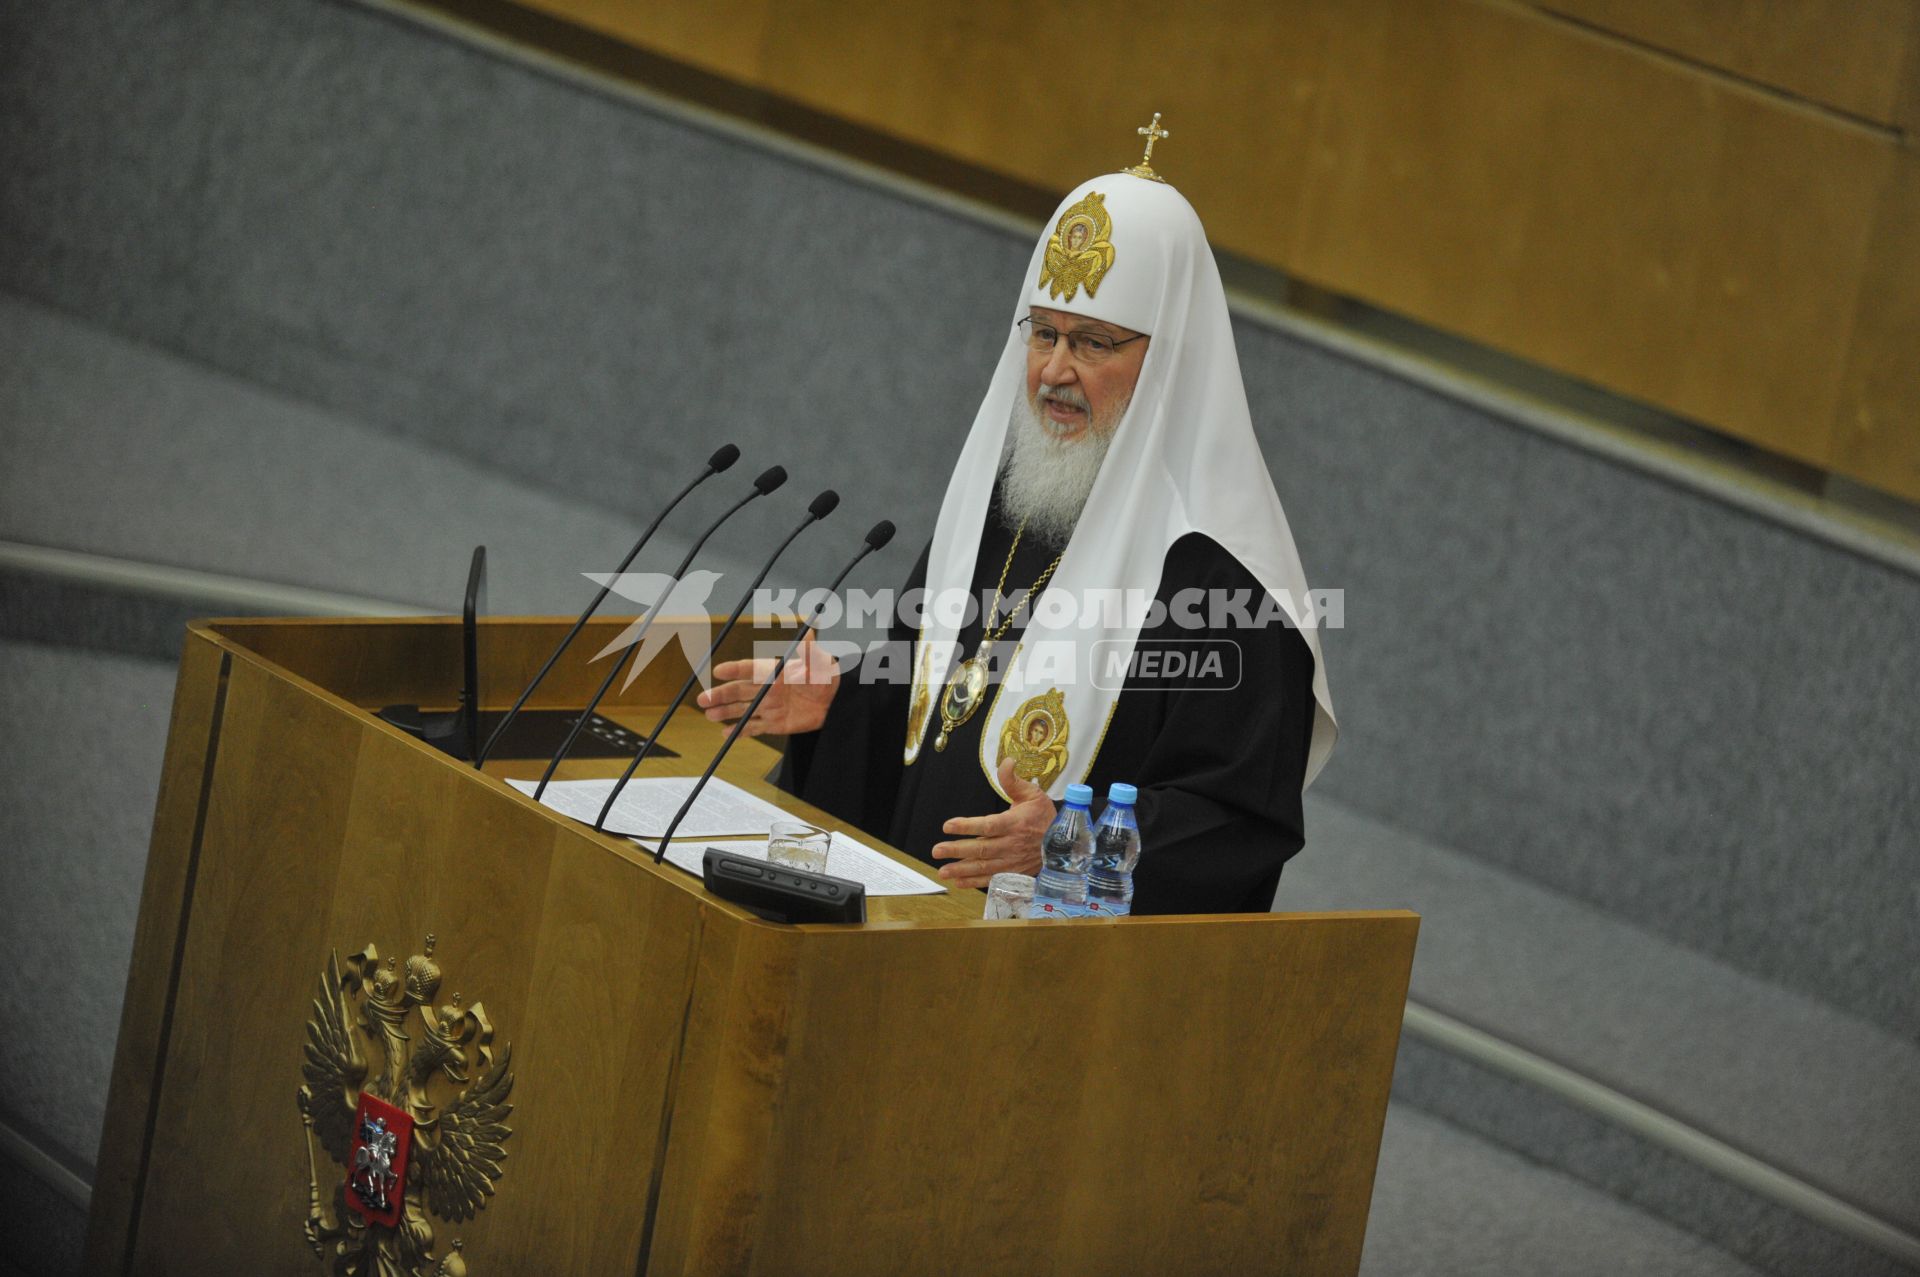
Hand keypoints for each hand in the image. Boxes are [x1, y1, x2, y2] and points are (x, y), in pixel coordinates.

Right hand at [697, 633, 838, 736]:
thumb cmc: (826, 678)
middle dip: (721, 694)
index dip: (735, 669)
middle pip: (739, 691)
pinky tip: (725, 733)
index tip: (718, 670)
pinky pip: (753, 728)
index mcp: (773, 672)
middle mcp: (767, 689)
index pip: (750, 669)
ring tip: (708, 715)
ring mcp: (769, 707)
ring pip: (742, 709)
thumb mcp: (819, 664)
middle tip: (703, 699)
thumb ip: (810, 652)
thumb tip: (809, 632)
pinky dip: (740, 731)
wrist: (835, 703)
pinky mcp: (774, 723)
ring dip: (725, 712)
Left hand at [930, 759, 1055, 887]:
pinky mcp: (1014, 873)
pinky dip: (975, 882)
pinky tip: (958, 882)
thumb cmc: (1044, 816)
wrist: (1065, 843)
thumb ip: (1013, 780)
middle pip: (981, 848)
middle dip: (957, 850)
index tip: (948, 826)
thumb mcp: (1032, 794)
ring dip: (962, 870)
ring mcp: (1013, 861)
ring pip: (984, 867)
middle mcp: (1012, 844)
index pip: (988, 825)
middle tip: (937, 850)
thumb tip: (1006, 761)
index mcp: (1015, 823)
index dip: (967, 826)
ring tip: (942, 871)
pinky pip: (992, 879)